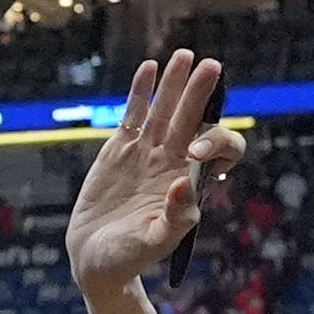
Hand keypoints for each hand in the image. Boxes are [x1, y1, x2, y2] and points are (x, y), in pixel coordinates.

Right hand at [68, 51, 241, 307]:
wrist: (97, 258)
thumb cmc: (130, 257)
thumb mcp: (155, 243)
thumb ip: (176, 218)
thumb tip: (186, 182)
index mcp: (190, 182)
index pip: (216, 151)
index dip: (213, 144)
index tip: (194, 153)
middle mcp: (173, 162)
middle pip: (193, 119)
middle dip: (201, 94)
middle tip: (211, 66)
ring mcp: (147, 153)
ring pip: (165, 110)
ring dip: (175, 84)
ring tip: (184, 55)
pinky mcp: (120, 149)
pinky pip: (133, 114)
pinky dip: (141, 92)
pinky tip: (148, 68)